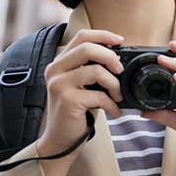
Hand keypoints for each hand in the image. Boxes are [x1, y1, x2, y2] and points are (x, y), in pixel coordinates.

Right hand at [37, 29, 124, 161]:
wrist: (60, 140)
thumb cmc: (76, 111)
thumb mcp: (83, 84)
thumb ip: (93, 68)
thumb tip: (119, 58)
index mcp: (60, 62)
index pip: (81, 36)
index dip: (103, 35)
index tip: (120, 41)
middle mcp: (55, 70)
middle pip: (88, 48)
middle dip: (111, 57)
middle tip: (121, 71)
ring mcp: (59, 84)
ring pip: (95, 71)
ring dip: (114, 84)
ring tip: (118, 96)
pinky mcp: (67, 100)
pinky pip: (98, 95)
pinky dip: (112, 104)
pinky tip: (115, 111)